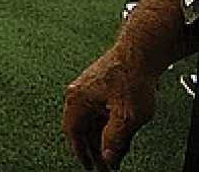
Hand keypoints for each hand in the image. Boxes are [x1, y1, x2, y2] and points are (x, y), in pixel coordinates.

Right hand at [62, 48, 158, 169]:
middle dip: (93, 147)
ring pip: (91, 119)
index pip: (72, 132)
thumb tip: (108, 157)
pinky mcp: (99, 85)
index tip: (89, 166)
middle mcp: (77, 92)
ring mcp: (88, 88)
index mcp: (77, 99)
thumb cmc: (131, 76)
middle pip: (81, 127)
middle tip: (105, 163)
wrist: (141, 52)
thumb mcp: (127, 116)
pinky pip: (98, 111)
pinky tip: (117, 132)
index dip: (81, 152)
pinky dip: (105, 124)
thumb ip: (115, 140)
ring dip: (101, 136)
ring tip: (114, 150)